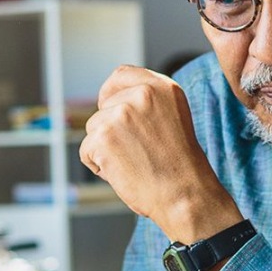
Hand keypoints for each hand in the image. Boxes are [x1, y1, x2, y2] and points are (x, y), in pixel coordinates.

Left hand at [79, 65, 241, 243]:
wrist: (185, 195)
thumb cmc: (180, 167)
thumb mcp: (172, 119)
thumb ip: (147, 104)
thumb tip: (113, 101)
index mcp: (163, 87)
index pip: (121, 75)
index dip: (111, 93)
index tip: (110, 106)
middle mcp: (142, 94)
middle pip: (103, 107)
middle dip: (110, 129)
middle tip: (137, 151)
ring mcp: (121, 114)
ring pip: (93, 129)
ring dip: (105, 149)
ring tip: (134, 163)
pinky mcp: (103, 136)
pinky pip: (86, 151)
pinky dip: (99, 166)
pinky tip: (124, 172)